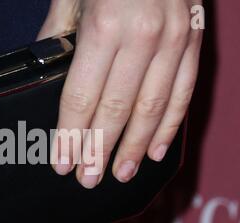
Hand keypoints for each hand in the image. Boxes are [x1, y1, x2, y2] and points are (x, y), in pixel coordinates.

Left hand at [38, 0, 202, 187]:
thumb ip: (58, 35)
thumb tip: (45, 69)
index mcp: (104, 26)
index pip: (82, 97)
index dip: (70, 134)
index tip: (62, 162)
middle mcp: (143, 37)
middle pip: (115, 110)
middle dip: (98, 150)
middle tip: (87, 179)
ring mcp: (175, 40)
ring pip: (152, 109)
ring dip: (133, 147)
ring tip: (118, 174)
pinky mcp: (194, 41)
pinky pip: (184, 93)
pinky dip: (169, 126)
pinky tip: (153, 151)